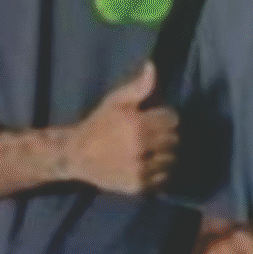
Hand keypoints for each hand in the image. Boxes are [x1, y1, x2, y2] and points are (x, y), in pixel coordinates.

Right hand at [66, 61, 178, 196]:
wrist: (77, 156)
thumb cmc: (98, 124)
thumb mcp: (115, 101)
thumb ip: (138, 87)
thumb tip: (153, 67)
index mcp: (137, 125)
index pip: (173, 119)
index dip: (166, 117)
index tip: (156, 118)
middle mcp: (141, 149)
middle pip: (175, 140)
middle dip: (168, 135)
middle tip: (155, 134)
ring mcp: (141, 170)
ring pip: (173, 160)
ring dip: (167, 154)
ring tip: (153, 150)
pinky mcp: (139, 186)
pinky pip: (165, 178)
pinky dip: (162, 171)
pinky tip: (150, 164)